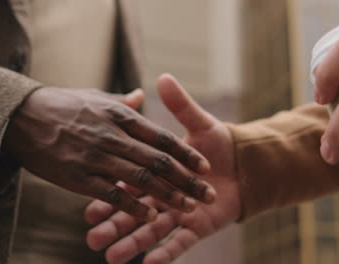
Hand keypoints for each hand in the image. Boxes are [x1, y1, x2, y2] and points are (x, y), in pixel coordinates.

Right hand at [2, 87, 215, 220]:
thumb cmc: (63, 104)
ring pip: (140, 180)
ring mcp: (95, 158)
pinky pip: (111, 195)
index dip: (186, 153)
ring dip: (167, 195)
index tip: (205, 166)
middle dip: (186, 179)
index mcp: (121, 116)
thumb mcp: (96, 97)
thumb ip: (123, 101)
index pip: (162, 137)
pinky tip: (151, 218)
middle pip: (158, 162)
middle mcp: (113, 136)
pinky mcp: (77, 177)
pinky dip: (133, 207)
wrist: (20, 115)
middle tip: (208, 193)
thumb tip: (143, 94)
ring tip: (189, 207)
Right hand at [84, 74, 240, 263]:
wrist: (250, 164)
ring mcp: (180, 211)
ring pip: (152, 228)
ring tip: (109, 256)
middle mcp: (164, 193)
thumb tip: (163, 78)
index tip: (88, 204)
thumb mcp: (199, 122)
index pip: (130, 180)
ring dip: (133, 243)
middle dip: (114, 224)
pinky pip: (181, 242)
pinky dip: (168, 253)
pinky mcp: (198, 226)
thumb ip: (180, 105)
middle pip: (135, 209)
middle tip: (91, 237)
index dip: (111, 191)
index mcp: (157, 170)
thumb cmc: (221, 141)